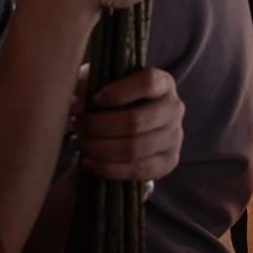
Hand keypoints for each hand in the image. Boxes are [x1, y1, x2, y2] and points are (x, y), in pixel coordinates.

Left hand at [73, 67, 183, 182]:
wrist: (132, 125)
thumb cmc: (115, 98)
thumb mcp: (101, 83)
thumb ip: (87, 86)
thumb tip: (77, 107)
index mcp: (163, 83)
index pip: (148, 83)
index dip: (118, 92)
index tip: (94, 99)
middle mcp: (174, 109)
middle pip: (135, 121)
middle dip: (98, 126)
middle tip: (78, 126)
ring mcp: (175, 137)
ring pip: (134, 149)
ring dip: (100, 149)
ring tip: (80, 143)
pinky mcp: (169, 161)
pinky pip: (138, 170)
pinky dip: (109, 168)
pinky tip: (90, 161)